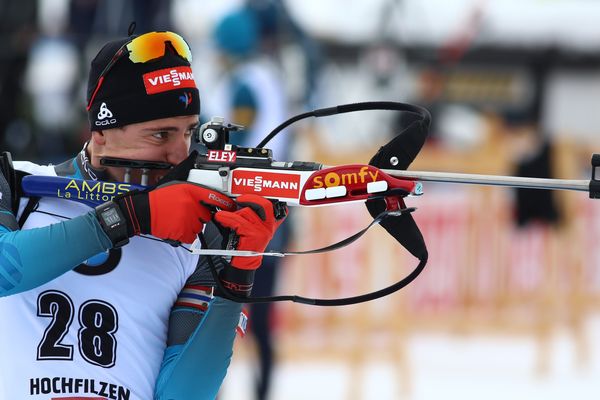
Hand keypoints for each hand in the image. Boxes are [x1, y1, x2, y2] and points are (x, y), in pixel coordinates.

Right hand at [114, 181, 235, 243]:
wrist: (143, 212)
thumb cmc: (159, 200)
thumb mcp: (177, 186)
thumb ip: (194, 191)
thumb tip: (209, 195)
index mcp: (191, 190)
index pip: (214, 197)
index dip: (225, 203)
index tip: (232, 206)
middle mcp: (192, 204)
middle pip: (206, 214)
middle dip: (199, 215)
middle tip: (184, 212)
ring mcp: (188, 219)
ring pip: (199, 226)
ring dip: (191, 225)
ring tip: (177, 218)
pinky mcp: (183, 231)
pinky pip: (191, 236)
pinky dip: (185, 234)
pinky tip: (175, 226)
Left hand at [213, 194, 285, 296]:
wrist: (243, 263)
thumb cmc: (244, 245)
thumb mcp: (250, 228)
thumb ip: (248, 216)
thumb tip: (235, 202)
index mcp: (271, 224)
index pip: (275, 206)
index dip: (266, 198)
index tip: (254, 193)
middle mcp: (270, 227)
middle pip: (265, 204)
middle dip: (251, 198)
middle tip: (240, 199)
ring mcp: (263, 231)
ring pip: (247, 212)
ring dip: (233, 213)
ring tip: (225, 216)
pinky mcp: (253, 235)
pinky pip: (237, 221)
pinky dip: (226, 218)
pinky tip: (220, 217)